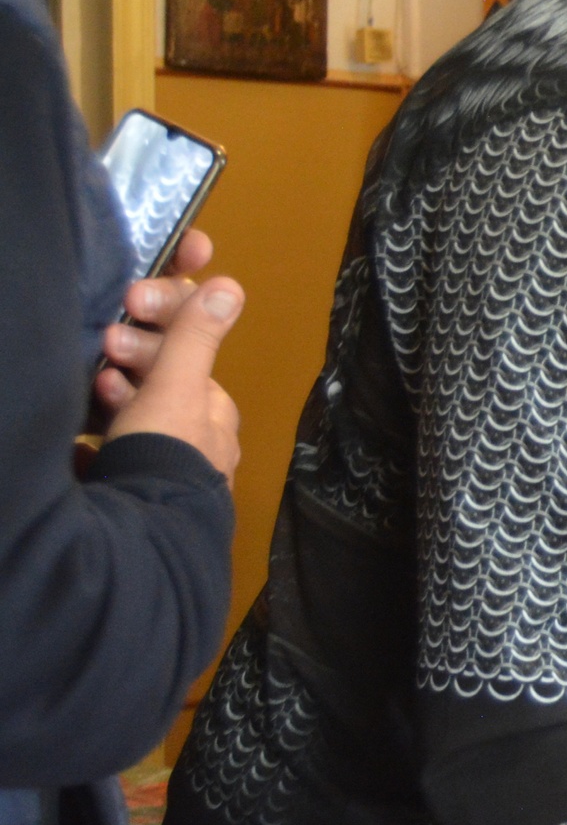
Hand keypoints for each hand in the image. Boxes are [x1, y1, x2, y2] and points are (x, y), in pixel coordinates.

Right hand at [98, 232, 242, 483]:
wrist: (140, 538)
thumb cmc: (164, 455)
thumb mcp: (178, 387)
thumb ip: (195, 338)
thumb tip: (230, 286)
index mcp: (216, 420)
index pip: (189, 366)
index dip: (157, 339)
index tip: (124, 323)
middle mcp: (201, 449)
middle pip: (162, 395)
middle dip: (131, 368)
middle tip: (103, 349)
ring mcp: (170, 477)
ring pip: (137, 427)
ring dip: (113, 401)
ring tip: (92, 387)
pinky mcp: (137, 503)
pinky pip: (114, 465)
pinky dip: (96, 447)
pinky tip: (79, 443)